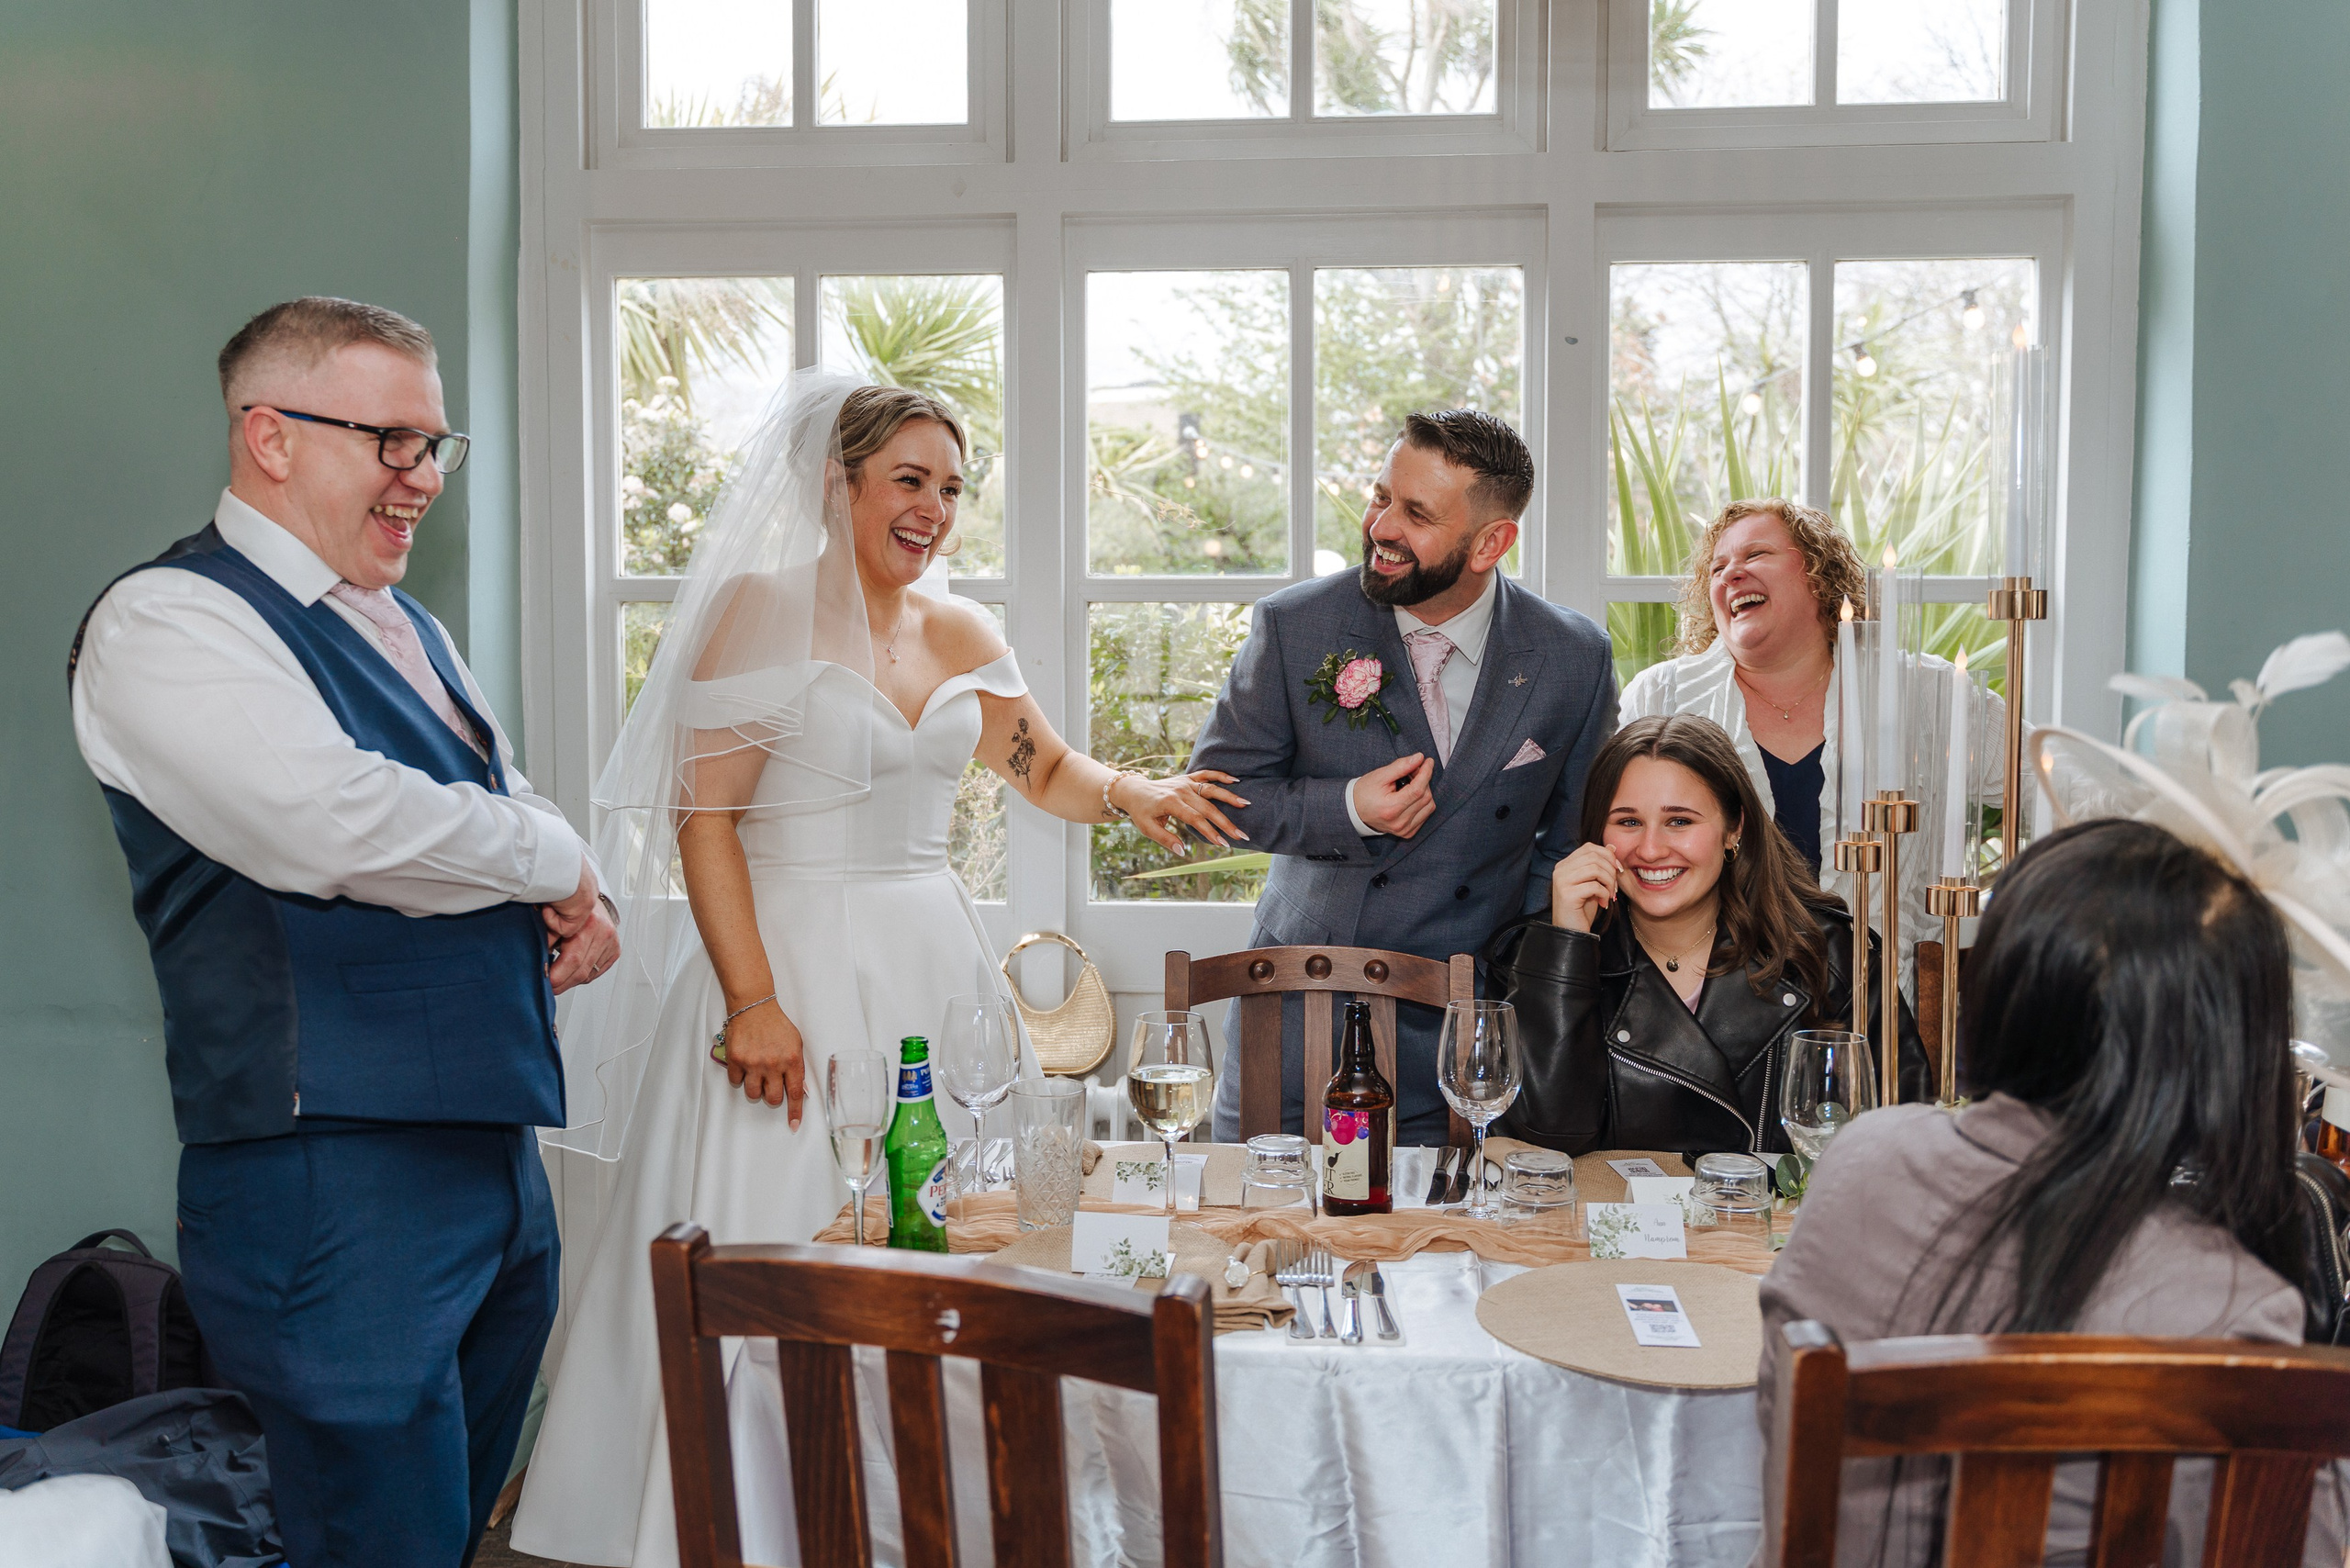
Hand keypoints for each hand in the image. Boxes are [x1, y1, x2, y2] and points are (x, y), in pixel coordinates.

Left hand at [544, 863, 620, 993]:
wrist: (589, 896)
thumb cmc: (569, 907)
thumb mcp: (554, 919)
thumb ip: (548, 939)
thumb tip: (538, 962)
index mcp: (588, 925)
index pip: (573, 960)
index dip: (558, 976)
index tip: (545, 983)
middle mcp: (603, 933)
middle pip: (581, 971)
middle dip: (563, 983)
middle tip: (549, 987)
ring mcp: (611, 943)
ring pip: (589, 975)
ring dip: (572, 980)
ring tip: (560, 975)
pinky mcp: (615, 951)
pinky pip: (596, 972)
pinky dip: (583, 975)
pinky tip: (574, 969)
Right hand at [721, 998, 807, 1125]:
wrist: (754, 1006)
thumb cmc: (777, 1025)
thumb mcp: (795, 1043)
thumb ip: (796, 1066)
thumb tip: (799, 1089)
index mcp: (792, 1060)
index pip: (796, 1093)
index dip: (795, 1112)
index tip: (794, 1125)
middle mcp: (773, 1064)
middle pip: (773, 1098)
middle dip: (772, 1095)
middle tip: (770, 1083)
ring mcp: (753, 1063)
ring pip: (753, 1094)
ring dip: (755, 1087)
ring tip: (757, 1072)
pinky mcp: (736, 1060)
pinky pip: (736, 1081)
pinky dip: (739, 1076)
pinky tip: (744, 1063)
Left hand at [1110, 769, 1250, 851]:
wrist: (1135, 790)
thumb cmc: (1141, 812)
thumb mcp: (1147, 828)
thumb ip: (1165, 839)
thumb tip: (1182, 851)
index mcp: (1171, 803)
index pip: (1195, 819)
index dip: (1210, 831)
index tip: (1223, 844)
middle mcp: (1180, 790)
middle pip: (1208, 807)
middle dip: (1225, 822)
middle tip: (1241, 835)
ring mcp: (1185, 783)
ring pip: (1211, 789)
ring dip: (1229, 797)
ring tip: (1246, 804)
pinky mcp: (1188, 778)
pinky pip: (1206, 774)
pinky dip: (1221, 775)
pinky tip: (1236, 780)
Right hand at [1351, 753, 1435, 837]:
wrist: (1354, 811)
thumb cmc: (1365, 791)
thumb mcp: (1380, 775)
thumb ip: (1400, 766)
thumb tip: (1420, 758)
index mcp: (1391, 808)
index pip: (1418, 789)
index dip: (1426, 773)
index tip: (1428, 761)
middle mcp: (1400, 822)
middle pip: (1425, 797)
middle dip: (1424, 780)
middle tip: (1414, 770)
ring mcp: (1404, 830)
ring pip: (1429, 807)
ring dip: (1425, 791)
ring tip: (1412, 783)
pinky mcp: (1407, 832)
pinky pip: (1425, 815)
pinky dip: (1423, 803)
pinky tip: (1412, 796)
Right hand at [1550, 842, 1622, 932]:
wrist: (1572, 932)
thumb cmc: (1582, 908)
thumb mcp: (1593, 883)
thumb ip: (1599, 865)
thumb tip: (1612, 847)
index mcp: (1565, 864)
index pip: (1589, 847)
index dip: (1607, 856)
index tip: (1618, 870)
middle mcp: (1560, 870)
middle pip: (1594, 856)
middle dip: (1611, 870)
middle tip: (1615, 887)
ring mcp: (1562, 881)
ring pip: (1595, 869)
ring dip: (1609, 882)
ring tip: (1610, 895)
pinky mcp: (1567, 894)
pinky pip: (1594, 886)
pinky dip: (1604, 894)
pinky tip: (1603, 903)